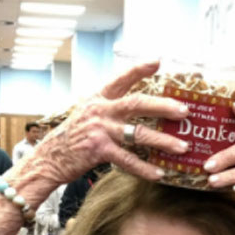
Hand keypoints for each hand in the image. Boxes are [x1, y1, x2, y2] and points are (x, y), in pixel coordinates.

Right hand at [6, 61, 191, 202]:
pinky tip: (159, 174)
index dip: (139, 69)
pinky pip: (128, 160)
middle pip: (137, 103)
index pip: (121, 79)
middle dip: (164, 106)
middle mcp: (100, 111)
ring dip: (163, 141)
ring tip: (182, 147)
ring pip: (139, 134)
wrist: (49, 159)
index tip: (158, 61)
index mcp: (98, 99)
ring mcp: (100, 130)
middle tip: (185, 111)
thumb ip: (107, 110)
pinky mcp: (99, 151)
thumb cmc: (72, 138)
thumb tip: (133, 111)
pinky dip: (145, 169)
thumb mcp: (86, 116)